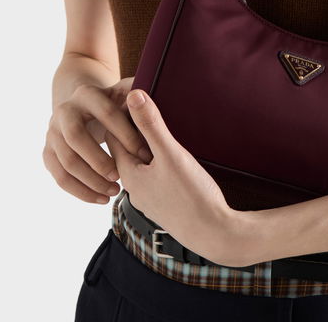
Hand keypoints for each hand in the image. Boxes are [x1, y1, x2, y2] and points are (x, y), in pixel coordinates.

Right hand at [43, 76, 152, 203]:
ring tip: (114, 191)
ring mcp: (52, 133)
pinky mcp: (48, 153)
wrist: (82, 108)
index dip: (126, 134)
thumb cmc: (113, 104)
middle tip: (120, 176)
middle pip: (76, 137)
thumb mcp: (124, 94)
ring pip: (67, 161)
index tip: (144, 154)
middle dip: (99, 160)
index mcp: (87, 94)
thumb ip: (137, 97)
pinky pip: (60, 178)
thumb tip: (147, 101)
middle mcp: (65, 111)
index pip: (106, 113)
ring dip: (91, 181)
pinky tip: (101, 199)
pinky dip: (81, 192)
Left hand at [105, 89, 250, 267]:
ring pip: (143, 162)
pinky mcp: (165, 202)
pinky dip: (160, 159)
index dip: (122, 115)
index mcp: (129, 175)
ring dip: (150, 144)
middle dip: (136, 128)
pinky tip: (175, 153)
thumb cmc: (190, 195)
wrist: (214, 234)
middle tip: (150, 104)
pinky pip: (155, 174)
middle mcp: (134, 188)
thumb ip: (151, 125)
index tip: (135, 95)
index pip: (113, 136)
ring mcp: (150, 197)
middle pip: (127, 149)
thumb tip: (132, 94)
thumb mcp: (171, 154)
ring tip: (164, 125)